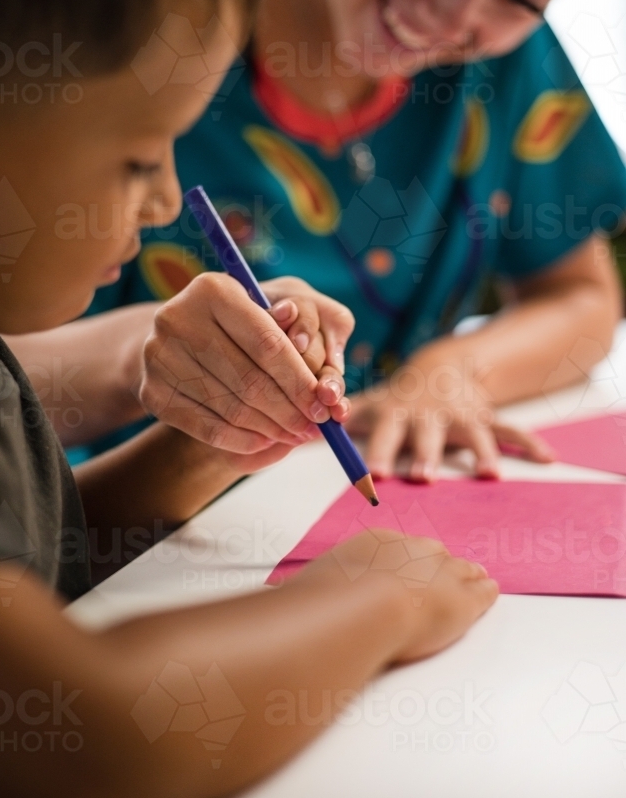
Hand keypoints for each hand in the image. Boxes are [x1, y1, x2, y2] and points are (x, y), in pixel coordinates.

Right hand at [140, 273, 353, 453]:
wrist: (172, 340)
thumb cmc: (232, 326)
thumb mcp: (260, 314)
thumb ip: (293, 339)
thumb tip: (326, 380)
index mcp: (212, 289)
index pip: (268, 344)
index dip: (300, 380)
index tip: (324, 406)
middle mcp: (178, 317)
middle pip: (250, 380)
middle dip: (289, 410)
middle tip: (314, 429)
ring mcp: (158, 356)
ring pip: (231, 407)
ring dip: (271, 429)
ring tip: (294, 435)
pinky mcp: (151, 392)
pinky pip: (207, 428)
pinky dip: (243, 440)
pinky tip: (265, 441)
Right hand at [294, 530, 498, 663]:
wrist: (364, 608)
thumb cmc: (334, 598)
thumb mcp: (312, 587)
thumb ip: (309, 592)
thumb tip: (281, 601)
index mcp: (377, 541)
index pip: (398, 546)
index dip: (405, 559)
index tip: (405, 567)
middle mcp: (411, 549)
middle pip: (432, 552)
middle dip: (438, 563)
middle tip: (443, 571)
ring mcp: (439, 572)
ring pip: (460, 569)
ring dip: (468, 574)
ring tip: (478, 576)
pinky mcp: (462, 600)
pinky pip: (481, 591)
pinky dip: (486, 591)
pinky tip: (491, 589)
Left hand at [347, 340, 554, 481]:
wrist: (441, 367)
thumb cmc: (397, 397)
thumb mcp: (368, 403)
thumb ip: (338, 420)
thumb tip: (296, 432)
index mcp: (398, 412)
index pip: (384, 432)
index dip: (378, 451)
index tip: (372, 474)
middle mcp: (430, 414)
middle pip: (427, 435)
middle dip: (426, 453)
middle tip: (424, 475)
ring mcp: (462, 416)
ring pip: (472, 433)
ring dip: (479, 451)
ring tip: (487, 474)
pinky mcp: (486, 419)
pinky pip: (509, 430)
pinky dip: (528, 443)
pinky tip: (546, 458)